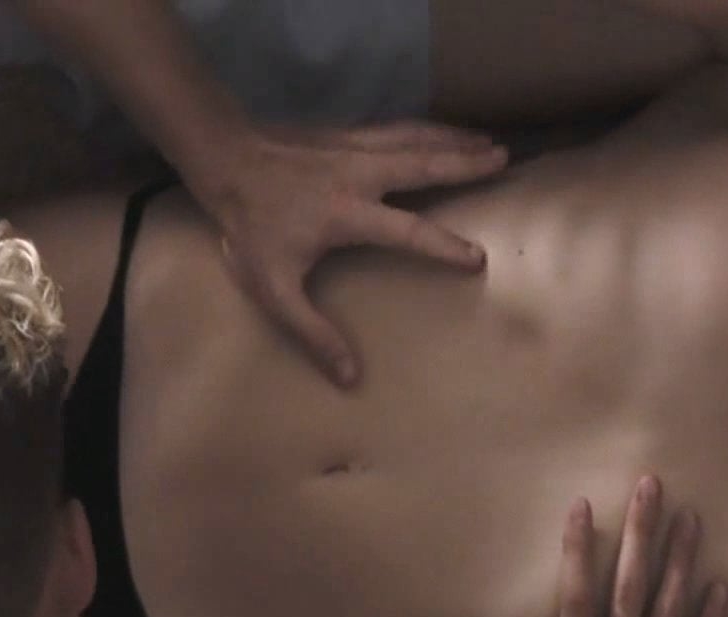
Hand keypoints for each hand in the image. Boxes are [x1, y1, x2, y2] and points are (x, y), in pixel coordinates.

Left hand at [185, 121, 508, 385]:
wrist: (223, 159)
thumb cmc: (249, 227)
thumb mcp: (272, 289)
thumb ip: (312, 333)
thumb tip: (350, 378)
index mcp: (347, 213)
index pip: (408, 232)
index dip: (443, 246)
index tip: (476, 258)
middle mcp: (360, 174)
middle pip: (423, 164)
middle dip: (465, 163)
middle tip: (503, 159)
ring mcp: (354, 147)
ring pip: (415, 139)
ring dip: (454, 140)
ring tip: (489, 142)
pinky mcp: (346, 132)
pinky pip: (397, 128)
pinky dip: (426, 128)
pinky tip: (441, 131)